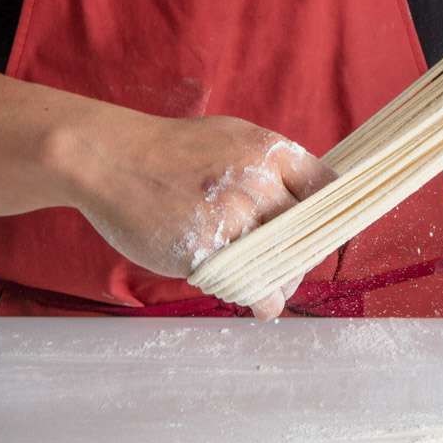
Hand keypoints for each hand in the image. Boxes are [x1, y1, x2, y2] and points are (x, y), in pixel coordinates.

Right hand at [69, 114, 336, 320]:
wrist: (110, 159)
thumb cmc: (172, 150)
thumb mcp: (233, 137)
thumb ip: (271, 166)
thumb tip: (306, 197)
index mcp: (271, 152)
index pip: (329, 189)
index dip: (332, 215)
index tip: (324, 231)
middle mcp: (259, 184)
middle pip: (309, 232)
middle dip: (306, 255)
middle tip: (294, 267)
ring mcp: (233, 218)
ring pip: (284, 264)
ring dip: (285, 282)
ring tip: (275, 289)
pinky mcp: (206, 251)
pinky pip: (251, 286)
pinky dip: (262, 300)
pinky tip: (261, 304)